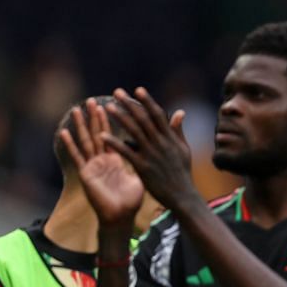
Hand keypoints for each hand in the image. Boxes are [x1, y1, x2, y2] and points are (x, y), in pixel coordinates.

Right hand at [59, 98, 143, 226]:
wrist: (121, 217)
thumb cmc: (130, 201)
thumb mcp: (139, 178)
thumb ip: (142, 163)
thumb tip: (152, 154)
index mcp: (115, 160)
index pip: (112, 136)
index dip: (110, 122)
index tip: (109, 105)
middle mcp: (102, 160)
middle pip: (97, 134)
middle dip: (94, 118)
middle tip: (91, 100)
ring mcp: (93, 165)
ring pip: (86, 141)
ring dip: (81, 126)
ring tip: (77, 110)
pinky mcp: (87, 173)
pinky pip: (78, 157)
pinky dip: (71, 145)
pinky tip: (64, 132)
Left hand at [103, 87, 197, 212]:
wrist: (182, 196)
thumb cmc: (183, 173)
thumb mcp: (184, 149)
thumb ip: (178, 130)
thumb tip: (180, 112)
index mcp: (170, 138)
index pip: (158, 115)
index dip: (148, 101)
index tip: (138, 89)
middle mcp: (161, 144)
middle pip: (143, 119)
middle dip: (129, 104)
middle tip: (117, 92)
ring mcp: (151, 155)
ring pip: (133, 132)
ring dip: (120, 118)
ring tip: (107, 107)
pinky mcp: (143, 167)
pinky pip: (126, 152)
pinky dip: (114, 142)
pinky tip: (102, 135)